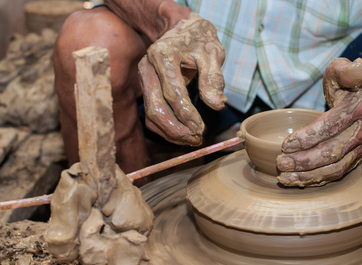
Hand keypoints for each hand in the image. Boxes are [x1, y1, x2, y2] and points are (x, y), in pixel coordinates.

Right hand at [138, 13, 225, 145]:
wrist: (180, 28)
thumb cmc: (199, 39)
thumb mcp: (212, 52)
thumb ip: (213, 78)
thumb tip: (217, 105)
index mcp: (163, 55)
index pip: (173, 93)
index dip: (187, 114)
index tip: (202, 129)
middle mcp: (148, 67)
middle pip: (156, 108)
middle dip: (176, 129)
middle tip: (196, 139)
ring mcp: (144, 78)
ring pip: (150, 115)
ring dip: (170, 133)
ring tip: (191, 140)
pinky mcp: (145, 88)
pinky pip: (151, 114)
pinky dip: (165, 128)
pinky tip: (182, 134)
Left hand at [276, 58, 361, 186]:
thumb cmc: (346, 82)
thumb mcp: (343, 69)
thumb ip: (345, 70)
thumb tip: (356, 68)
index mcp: (359, 108)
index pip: (331, 126)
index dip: (308, 137)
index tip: (286, 145)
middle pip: (332, 151)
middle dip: (304, 161)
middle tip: (280, 164)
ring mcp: (361, 146)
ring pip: (335, 167)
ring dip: (309, 176)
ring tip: (285, 178)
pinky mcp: (356, 157)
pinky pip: (337, 172)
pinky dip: (317, 179)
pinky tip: (298, 182)